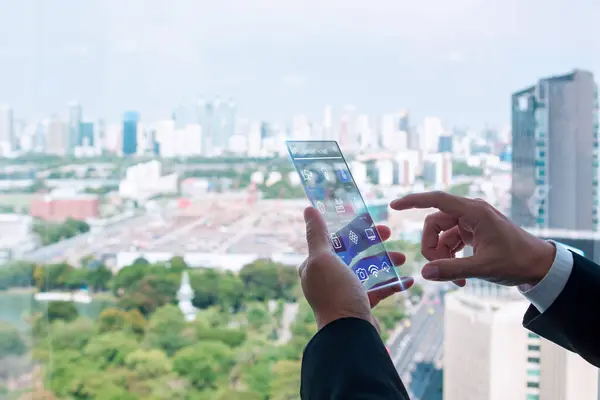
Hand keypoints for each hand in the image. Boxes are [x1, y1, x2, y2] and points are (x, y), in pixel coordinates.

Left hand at [299, 207, 413, 329]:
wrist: (349, 335)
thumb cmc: (335, 294)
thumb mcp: (323, 259)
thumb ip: (317, 234)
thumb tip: (308, 209)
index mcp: (315, 265)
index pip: (334, 239)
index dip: (353, 228)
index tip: (371, 220)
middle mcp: (327, 278)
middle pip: (352, 252)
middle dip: (372, 242)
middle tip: (389, 233)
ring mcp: (344, 292)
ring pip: (366, 270)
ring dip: (385, 261)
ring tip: (403, 258)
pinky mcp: (359, 306)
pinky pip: (377, 290)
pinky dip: (392, 284)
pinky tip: (408, 280)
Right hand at [390, 191, 555, 286]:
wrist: (540, 266)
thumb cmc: (517, 262)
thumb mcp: (483, 267)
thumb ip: (452, 269)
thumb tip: (424, 273)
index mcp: (474, 212)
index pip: (436, 200)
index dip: (413, 201)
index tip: (394, 206)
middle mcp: (470, 213)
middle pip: (434, 223)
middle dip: (431, 247)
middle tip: (437, 268)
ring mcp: (471, 223)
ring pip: (440, 235)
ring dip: (442, 256)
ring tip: (455, 279)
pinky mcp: (473, 233)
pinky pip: (450, 242)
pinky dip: (450, 258)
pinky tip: (460, 277)